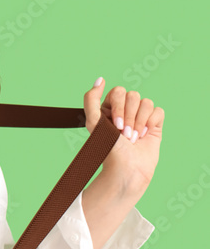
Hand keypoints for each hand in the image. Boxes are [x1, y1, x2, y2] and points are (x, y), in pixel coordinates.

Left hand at [83, 77, 164, 196]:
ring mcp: (140, 117)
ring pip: (146, 102)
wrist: (126, 169)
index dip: (118, 107)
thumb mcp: (93, 122)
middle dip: (129, 116)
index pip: (119, 91)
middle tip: (124, 135)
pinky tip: (144, 136)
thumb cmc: (108, 149)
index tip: (114, 126)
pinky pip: (158, 111)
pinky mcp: (154, 125)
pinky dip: (151, 123)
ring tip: (134, 138)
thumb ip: (91, 99)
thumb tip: (100, 79)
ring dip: (139, 122)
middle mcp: (125, 110)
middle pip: (133, 95)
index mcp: (109, 108)